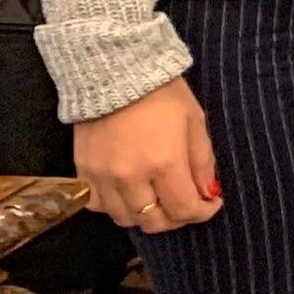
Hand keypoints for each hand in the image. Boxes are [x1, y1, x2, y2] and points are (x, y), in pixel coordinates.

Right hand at [73, 76, 218, 233]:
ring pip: (124, 219)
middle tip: (185, 204)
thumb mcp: (195, 122)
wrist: (114, 71)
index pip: (184, 209)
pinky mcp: (82, 171)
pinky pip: (97, 205)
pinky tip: (128, 192)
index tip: (211, 204)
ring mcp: (102, 177)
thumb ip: (202, 162)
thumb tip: (207, 194)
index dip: (203, 212)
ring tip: (158, 199)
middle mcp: (131, 176)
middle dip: (176, 218)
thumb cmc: (163, 94)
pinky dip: (115, 206)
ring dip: (145, 216)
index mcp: (164, 163)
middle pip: (153, 221)